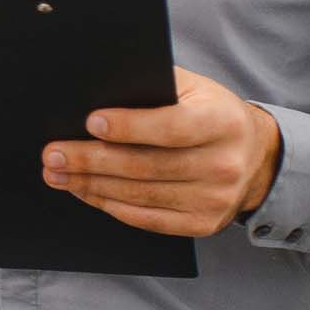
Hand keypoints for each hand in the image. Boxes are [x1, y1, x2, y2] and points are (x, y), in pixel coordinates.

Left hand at [40, 67, 280, 238]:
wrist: (256, 156)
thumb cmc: (212, 114)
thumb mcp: (196, 88)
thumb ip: (156, 85)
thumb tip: (100, 89)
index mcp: (222, 122)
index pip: (171, 127)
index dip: (129, 126)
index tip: (90, 122)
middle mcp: (223, 164)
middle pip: (146, 166)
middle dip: (92, 160)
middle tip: (53, 154)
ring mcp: (214, 200)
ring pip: (140, 195)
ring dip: (91, 185)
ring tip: (58, 173)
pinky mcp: (202, 224)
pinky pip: (147, 219)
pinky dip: (111, 205)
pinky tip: (86, 192)